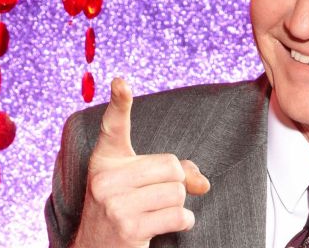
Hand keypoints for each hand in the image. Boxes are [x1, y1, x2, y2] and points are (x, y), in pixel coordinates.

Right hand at [72, 78, 210, 246]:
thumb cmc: (124, 212)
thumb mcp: (139, 185)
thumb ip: (171, 173)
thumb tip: (203, 183)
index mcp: (105, 161)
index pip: (114, 126)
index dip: (119, 102)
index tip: (121, 81)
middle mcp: (105, 179)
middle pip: (171, 166)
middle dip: (176, 183)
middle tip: (157, 198)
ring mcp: (114, 204)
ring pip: (177, 192)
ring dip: (177, 206)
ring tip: (155, 214)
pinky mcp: (128, 227)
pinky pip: (179, 215)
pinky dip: (183, 222)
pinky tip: (163, 226)